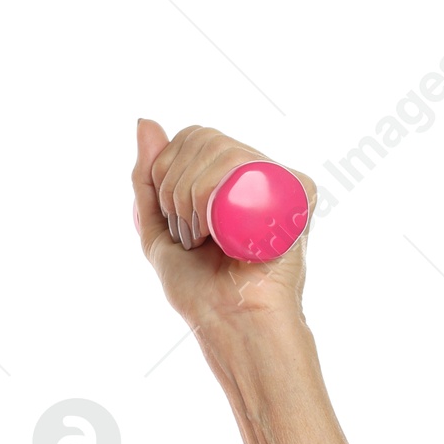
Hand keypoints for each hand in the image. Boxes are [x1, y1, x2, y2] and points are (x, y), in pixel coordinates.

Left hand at [130, 118, 315, 329]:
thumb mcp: (159, 231)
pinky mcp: (298, 190)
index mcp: (232, 179)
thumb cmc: (199, 290)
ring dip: (190, 198)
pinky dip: (210, 193)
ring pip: (219, 150)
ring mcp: (280, 179)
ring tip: (204, 239)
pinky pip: (243, 163)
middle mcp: (259, 173)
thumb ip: (147, 180)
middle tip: (189, 235)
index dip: (167, 171)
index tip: (173, 221)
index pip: (193, 139)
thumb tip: (145, 121)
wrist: (231, 321)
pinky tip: (216, 230)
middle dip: (175, 188)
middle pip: (203, 138)